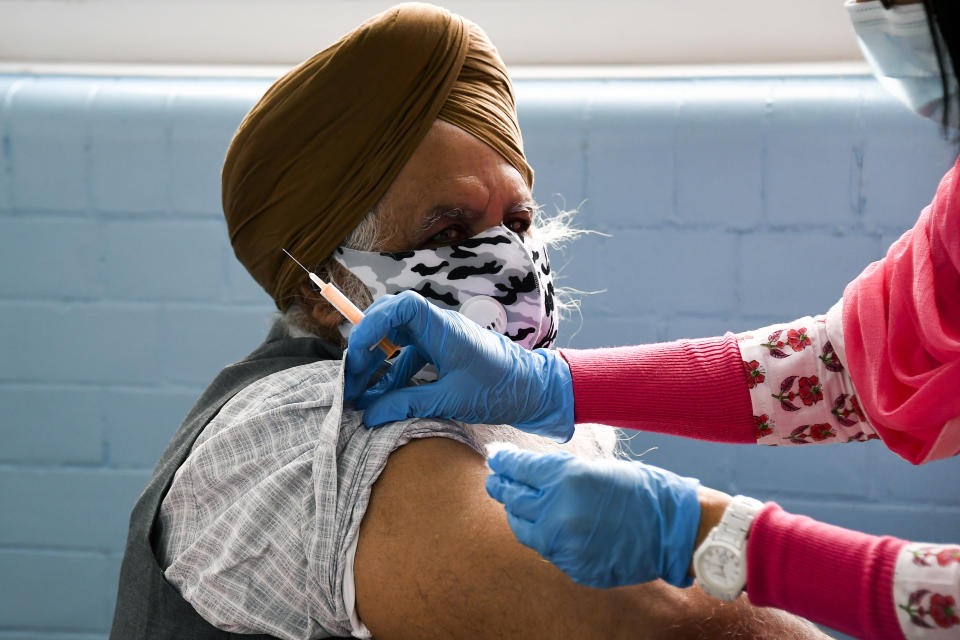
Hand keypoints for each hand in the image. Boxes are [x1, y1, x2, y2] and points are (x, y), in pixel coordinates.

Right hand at [344, 290, 574, 440]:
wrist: (534, 390)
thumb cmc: (500, 390)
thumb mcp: (450, 401)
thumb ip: (407, 405)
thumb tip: (369, 414)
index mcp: (444, 329)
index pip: (402, 307)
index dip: (374, 322)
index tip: (357, 351)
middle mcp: (439, 327)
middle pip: (391, 319)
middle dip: (367, 346)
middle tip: (353, 378)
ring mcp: (440, 337)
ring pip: (397, 339)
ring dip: (377, 362)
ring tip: (359, 393)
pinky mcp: (443, 351)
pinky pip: (409, 355)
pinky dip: (392, 373)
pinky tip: (380, 397)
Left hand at [486, 449, 700, 588]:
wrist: (675, 529)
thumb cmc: (642, 490)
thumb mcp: (597, 467)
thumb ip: (558, 472)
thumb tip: (527, 470)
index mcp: (565, 479)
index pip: (517, 468)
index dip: (503, 462)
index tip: (496, 458)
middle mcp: (557, 512)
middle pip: (511, 497)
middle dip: (501, 485)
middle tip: (495, 479)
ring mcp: (563, 543)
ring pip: (522, 527)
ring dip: (518, 513)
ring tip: (518, 504)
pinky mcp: (572, 566)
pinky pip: (546, 549)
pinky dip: (545, 536)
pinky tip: (550, 527)